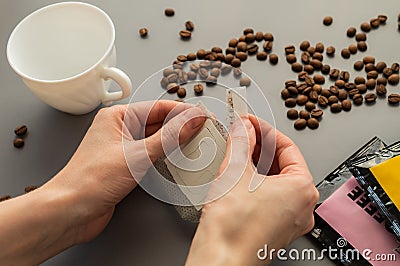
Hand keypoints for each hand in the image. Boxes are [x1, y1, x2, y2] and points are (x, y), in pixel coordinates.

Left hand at [0, 100, 204, 264]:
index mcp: (117, 117)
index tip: (203, 116)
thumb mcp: (137, 155)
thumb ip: (168, 138)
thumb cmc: (90, 180)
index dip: (183, 112)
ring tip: (197, 145)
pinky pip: (152, 156)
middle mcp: (120, 130)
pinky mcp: (127, 166)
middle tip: (204, 132)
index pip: (158, 108)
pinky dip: (167, 158)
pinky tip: (180, 161)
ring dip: (176, 144)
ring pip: (157, 141)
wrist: (71, 211)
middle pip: (159, 123)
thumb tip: (191, 120)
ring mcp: (124, 149)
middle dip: (181, 128)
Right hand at [186, 116, 318, 264]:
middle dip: (260, 146)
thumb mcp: (235, 170)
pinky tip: (239, 175)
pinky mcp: (276, 227)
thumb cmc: (233, 227)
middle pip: (283, 163)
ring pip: (276, 180)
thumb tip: (243, 128)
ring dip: (257, 163)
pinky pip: (270, 196)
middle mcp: (302, 206)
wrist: (221, 259)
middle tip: (242, 134)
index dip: (265, 130)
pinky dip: (256, 182)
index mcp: (302, 188)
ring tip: (237, 152)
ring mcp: (290, 219)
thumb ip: (241, 142)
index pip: (287, 146)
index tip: (250, 123)